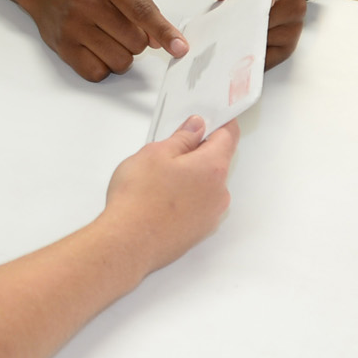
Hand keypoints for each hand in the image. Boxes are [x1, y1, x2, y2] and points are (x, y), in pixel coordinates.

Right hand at [23, 0, 187, 82]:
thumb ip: (146, 7)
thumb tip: (161, 42)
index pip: (142, 12)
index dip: (163, 32)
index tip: (179, 48)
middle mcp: (87, 2)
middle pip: (135, 42)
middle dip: (137, 41)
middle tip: (120, 28)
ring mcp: (73, 26)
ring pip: (120, 61)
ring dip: (122, 55)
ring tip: (107, 38)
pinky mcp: (63, 48)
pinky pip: (98, 72)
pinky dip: (104, 66)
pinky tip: (95, 49)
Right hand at [102, 116, 238, 273]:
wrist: (128, 241)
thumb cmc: (139, 197)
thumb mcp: (155, 153)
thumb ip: (181, 138)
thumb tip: (197, 127)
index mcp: (212, 168)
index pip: (228, 137)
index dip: (222, 122)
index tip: (214, 115)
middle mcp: (219, 193)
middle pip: (216, 162)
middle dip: (197, 151)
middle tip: (169, 147)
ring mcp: (211, 215)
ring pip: (206, 184)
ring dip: (190, 176)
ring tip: (158, 178)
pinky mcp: (199, 231)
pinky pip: (199, 204)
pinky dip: (186, 196)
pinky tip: (160, 197)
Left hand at [209, 0, 305, 68]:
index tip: (262, 2)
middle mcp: (294, 5)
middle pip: (265, 21)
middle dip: (240, 26)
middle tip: (215, 34)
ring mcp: (293, 26)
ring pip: (265, 41)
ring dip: (242, 44)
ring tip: (218, 47)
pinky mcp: (288, 44)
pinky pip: (269, 57)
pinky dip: (250, 58)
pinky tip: (232, 59)